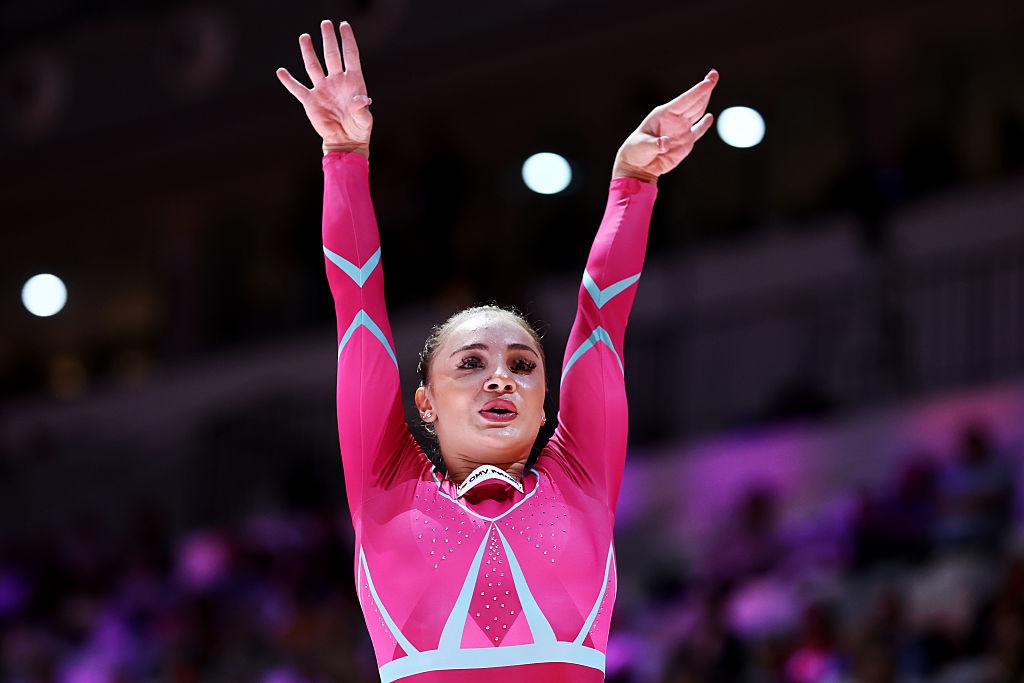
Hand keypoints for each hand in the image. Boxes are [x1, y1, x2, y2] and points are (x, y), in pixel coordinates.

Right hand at [276, 20, 372, 155]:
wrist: (345, 142)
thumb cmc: (359, 129)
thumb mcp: (365, 120)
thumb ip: (362, 109)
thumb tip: (360, 100)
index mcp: (352, 81)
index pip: (350, 56)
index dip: (347, 40)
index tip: (344, 25)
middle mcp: (336, 81)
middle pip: (331, 56)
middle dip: (328, 40)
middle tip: (325, 24)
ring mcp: (322, 89)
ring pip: (313, 66)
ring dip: (309, 52)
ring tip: (305, 37)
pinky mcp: (310, 101)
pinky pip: (297, 89)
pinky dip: (289, 81)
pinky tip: (281, 72)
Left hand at [612, 69, 718, 182]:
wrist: (638, 167)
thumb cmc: (636, 151)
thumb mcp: (642, 146)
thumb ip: (655, 144)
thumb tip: (666, 143)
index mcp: (663, 115)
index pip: (684, 101)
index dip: (697, 91)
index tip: (708, 81)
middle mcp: (674, 119)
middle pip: (693, 102)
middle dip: (704, 89)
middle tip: (714, 74)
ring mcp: (681, 130)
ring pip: (697, 112)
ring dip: (705, 99)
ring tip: (712, 83)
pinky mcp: (685, 142)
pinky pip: (697, 131)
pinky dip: (704, 124)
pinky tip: (709, 117)